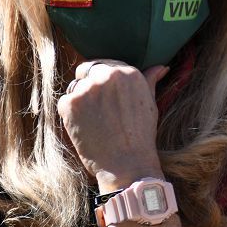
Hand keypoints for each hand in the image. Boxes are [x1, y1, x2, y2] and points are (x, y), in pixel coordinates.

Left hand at [57, 59, 169, 189]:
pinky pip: (65, 101)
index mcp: (128, 73)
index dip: (105, 79)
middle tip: (98, 107)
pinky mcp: (69, 104)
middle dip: (90, 83)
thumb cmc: (141, 135)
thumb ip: (150, 80)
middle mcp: (107, 76)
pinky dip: (71, 112)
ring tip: (95, 119)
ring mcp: (86, 89)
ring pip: (76, 86)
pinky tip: (86, 126)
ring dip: (81, 98)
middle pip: (87, 69)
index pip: (107, 64)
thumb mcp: (150, 104)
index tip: (107, 95)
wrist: (126, 163)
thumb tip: (161, 67)